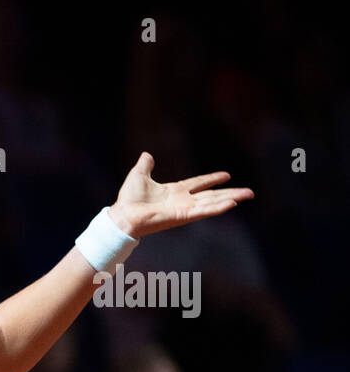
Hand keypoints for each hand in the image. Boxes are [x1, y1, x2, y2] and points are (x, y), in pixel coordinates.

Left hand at [109, 152, 253, 238]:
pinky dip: (218, 208)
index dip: (212, 179)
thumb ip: (145, 166)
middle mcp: (183, 201)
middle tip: (248, 192)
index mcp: (175, 191)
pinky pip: (204, 211)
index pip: (198, 184)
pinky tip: (232, 203)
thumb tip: (146, 154)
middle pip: (211, 195)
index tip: (227, 175)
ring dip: (231, 198)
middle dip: (230, 193)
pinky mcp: (183, 216)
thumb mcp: (139, 175)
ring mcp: (185, 209)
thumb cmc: (129, 200)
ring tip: (248, 195)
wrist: (123, 215)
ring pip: (213, 203)